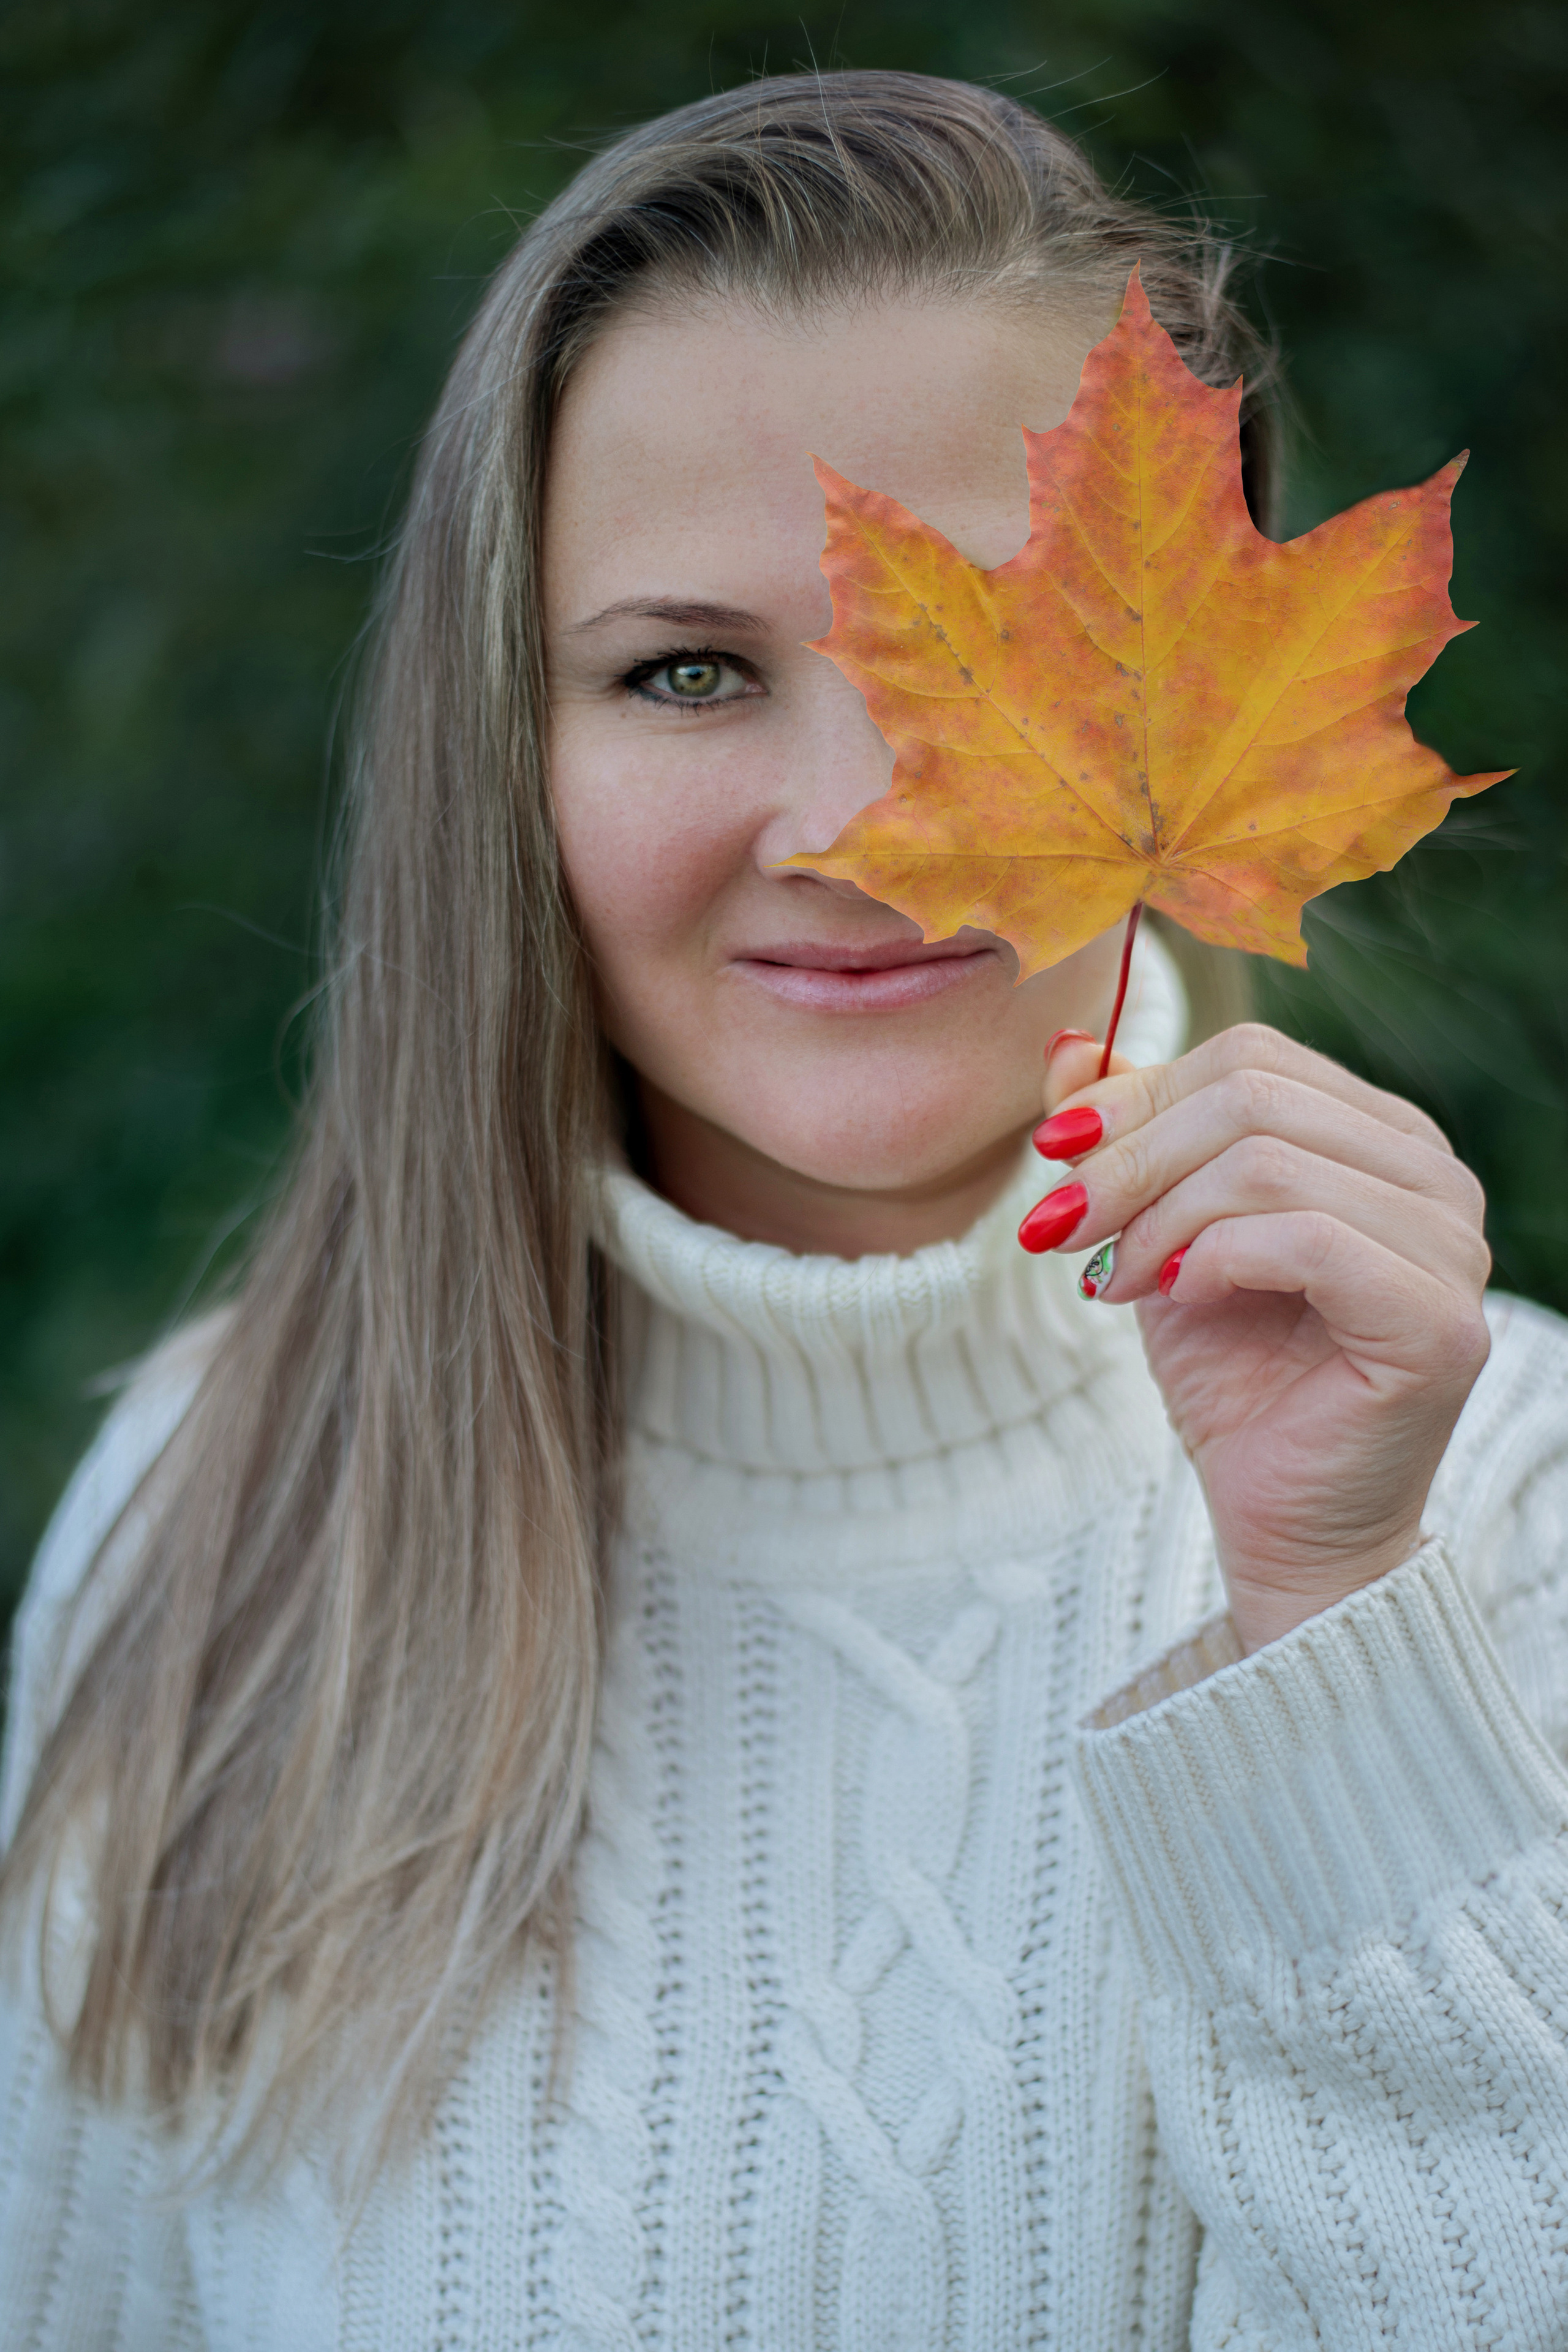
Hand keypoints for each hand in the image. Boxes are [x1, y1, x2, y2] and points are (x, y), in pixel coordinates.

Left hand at [1026, 1024, 1492, 1652]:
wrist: (1281, 1520)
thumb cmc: (1234, 1378)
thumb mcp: (1157, 1234)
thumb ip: (1124, 1140)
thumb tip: (1063, 1050)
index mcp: (1382, 1136)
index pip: (1251, 1056)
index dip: (1135, 1096)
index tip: (1053, 1156)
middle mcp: (1434, 1176)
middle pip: (1253, 1096)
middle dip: (1131, 1160)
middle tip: (1063, 1230)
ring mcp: (1450, 1247)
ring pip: (1268, 1162)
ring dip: (1160, 1220)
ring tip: (1116, 1282)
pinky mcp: (1437, 1322)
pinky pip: (1305, 1238)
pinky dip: (1216, 1261)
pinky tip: (1180, 1300)